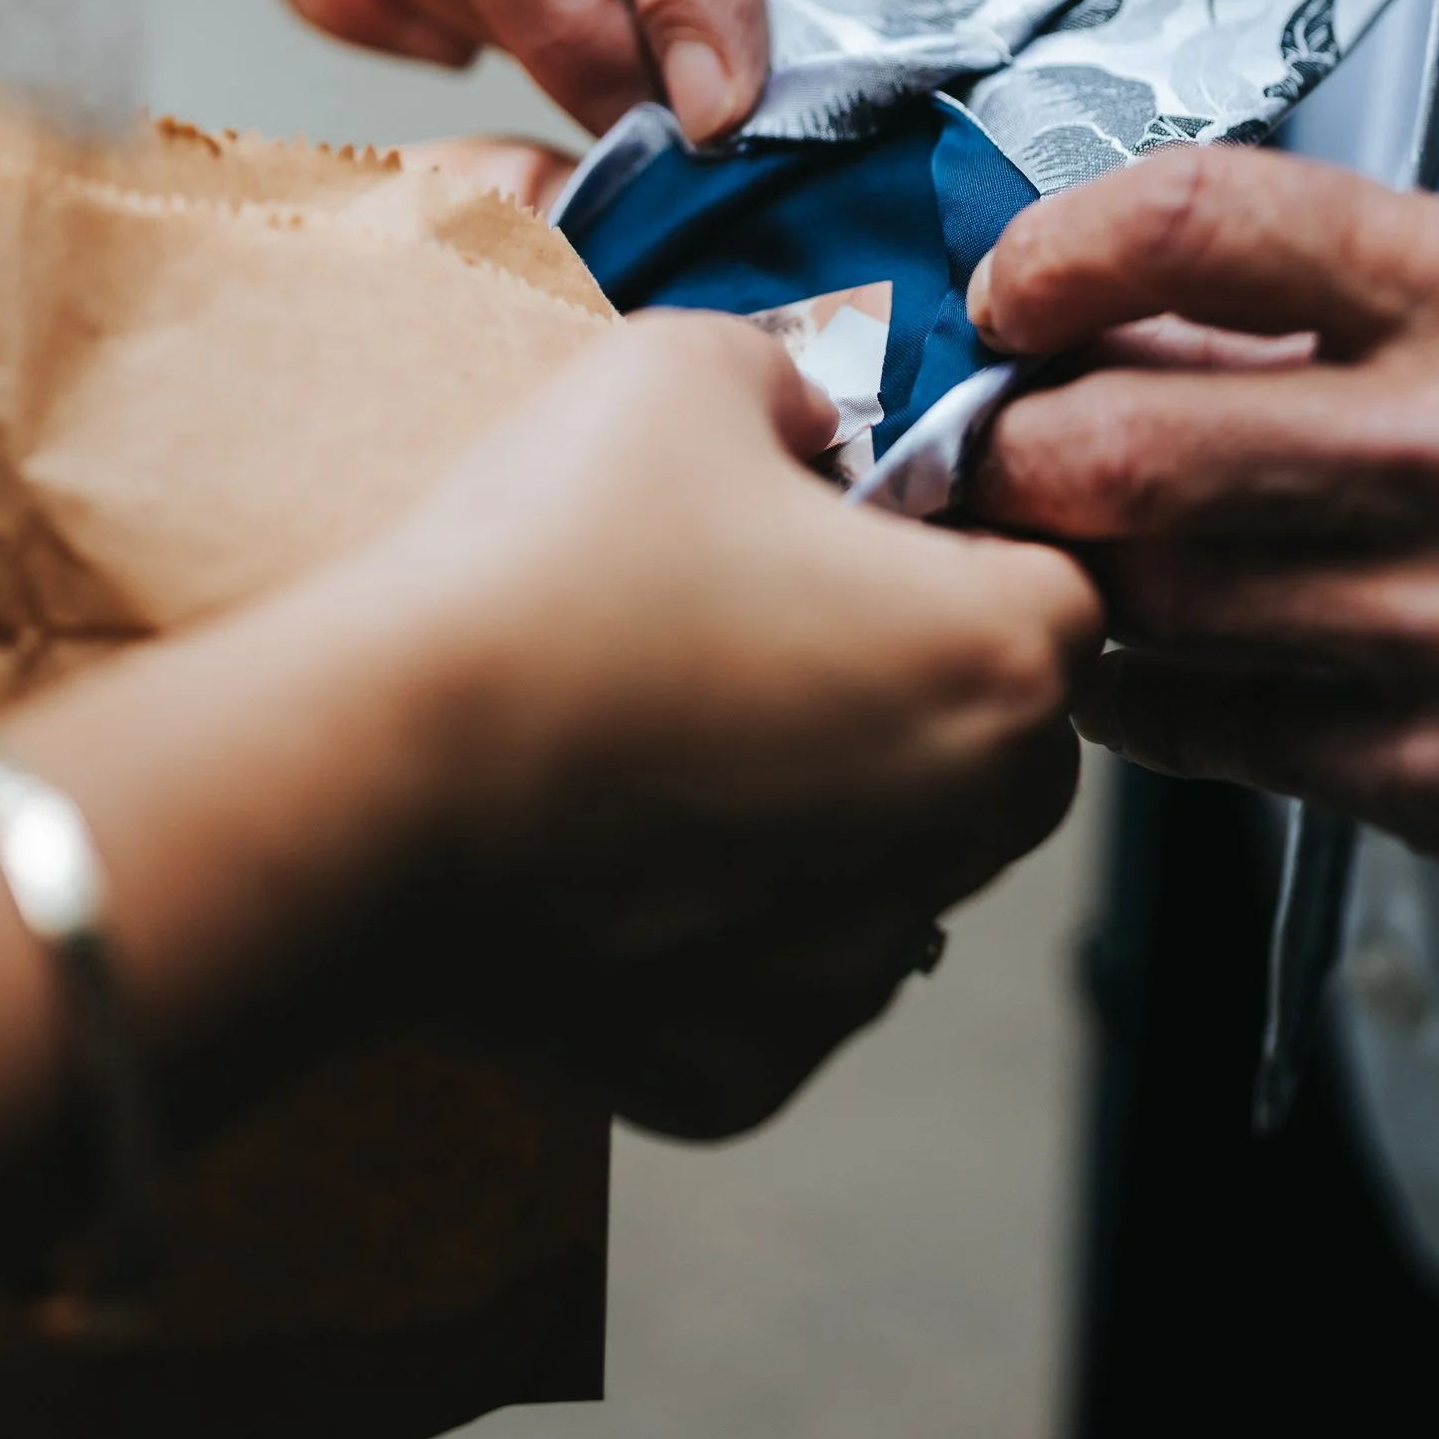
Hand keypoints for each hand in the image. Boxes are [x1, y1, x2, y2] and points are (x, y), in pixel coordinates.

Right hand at [379, 313, 1098, 1128]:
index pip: (1067, 590)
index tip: (864, 524)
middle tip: (764, 618)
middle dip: (918, 679)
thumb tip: (810, 424)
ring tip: (670, 729)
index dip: (969, 541)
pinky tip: (613, 849)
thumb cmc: (540, 569)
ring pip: (892, 870)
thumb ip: (792, 378)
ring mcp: (853, 976)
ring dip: (827, 806)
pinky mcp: (747, 1071)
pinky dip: (719, 924)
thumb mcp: (680, 367)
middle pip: (1001, 745)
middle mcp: (962, 838)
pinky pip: (774, 982)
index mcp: (996, 662)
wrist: (370, 784)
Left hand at [960, 144, 1438, 918]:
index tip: (1013, 285)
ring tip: (1055, 541)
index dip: (1055, 248)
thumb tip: (1117, 314)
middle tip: (983, 438)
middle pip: (1117, 440)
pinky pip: (1210, 733)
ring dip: (1057, 569)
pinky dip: (1140, 689)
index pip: (1200, 221)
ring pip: (1139, 598)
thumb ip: (1335, 299)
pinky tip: (1145, 655)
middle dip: (1007, 443)